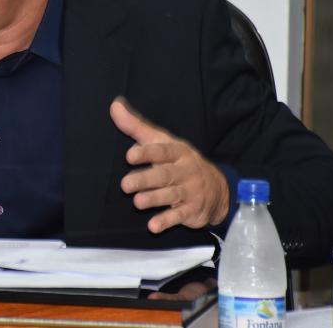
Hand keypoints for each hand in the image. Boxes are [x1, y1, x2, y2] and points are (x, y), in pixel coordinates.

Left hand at [111, 97, 228, 232]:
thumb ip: (136, 126)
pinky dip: (166, 221)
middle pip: (164, 175)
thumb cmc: (179, 161)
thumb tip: (115, 106)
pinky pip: (179, 216)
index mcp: (176, 152)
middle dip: (145, 180)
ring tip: (137, 203)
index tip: (130, 155)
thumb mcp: (161, 141)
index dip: (146, 153)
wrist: (217, 188)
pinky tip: (153, 226)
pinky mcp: (191, 211)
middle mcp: (184, 171)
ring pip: (170, 195)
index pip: (161, 151)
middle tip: (125, 184)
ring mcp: (189, 192)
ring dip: (153, 199)